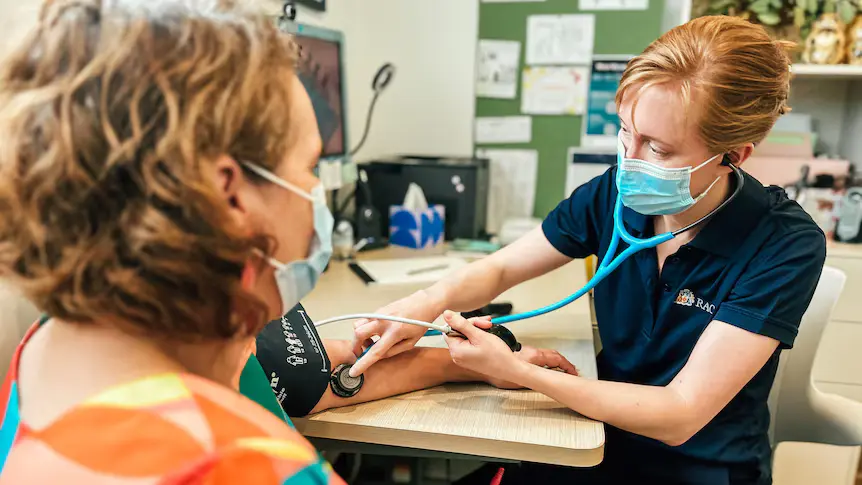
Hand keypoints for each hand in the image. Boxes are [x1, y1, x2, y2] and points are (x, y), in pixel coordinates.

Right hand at [350, 290, 445, 376]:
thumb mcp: (411, 342)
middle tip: (361, 353)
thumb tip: (378, 357)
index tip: (354, 371)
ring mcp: (379, 313)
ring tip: (371, 342)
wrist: (424, 302)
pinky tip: (376, 333)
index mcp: (395, 332)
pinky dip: (366, 329)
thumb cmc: (421, 322)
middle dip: (356, 346)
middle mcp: (384, 321)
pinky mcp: (378, 309)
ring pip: (358, 325)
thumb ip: (393, 351)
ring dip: (359, 336)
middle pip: (358, 333)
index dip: (363, 363)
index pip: (375, 351)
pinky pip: (365, 320)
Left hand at [443, 311, 578, 388]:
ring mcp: (464, 358)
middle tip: (487, 324)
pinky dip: (478, 336)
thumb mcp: (478, 335)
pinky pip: (470, 342)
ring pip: (465, 335)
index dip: (462, 323)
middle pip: (458, 331)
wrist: (510, 369)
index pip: (450, 329)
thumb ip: (461, 324)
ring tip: (489, 328)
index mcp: (456, 351)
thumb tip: (446, 314)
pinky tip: (487, 334)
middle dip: (472, 325)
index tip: (475, 322)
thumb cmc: (497, 355)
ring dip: (477, 329)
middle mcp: (457, 356)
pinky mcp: (470, 358)